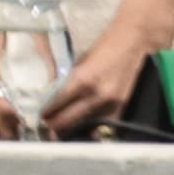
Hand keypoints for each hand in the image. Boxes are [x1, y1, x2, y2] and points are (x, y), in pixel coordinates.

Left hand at [40, 3, 172, 138]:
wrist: (135, 41)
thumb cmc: (105, 47)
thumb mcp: (81, 62)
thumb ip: (70, 81)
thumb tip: (55, 96)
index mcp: (82, 80)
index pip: (57, 104)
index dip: (46, 114)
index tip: (37, 118)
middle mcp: (96, 96)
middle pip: (69, 119)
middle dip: (54, 126)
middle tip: (44, 130)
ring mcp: (111, 104)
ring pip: (86, 125)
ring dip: (72, 129)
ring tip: (60, 133)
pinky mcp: (123, 107)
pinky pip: (105, 125)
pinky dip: (94, 128)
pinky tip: (85, 131)